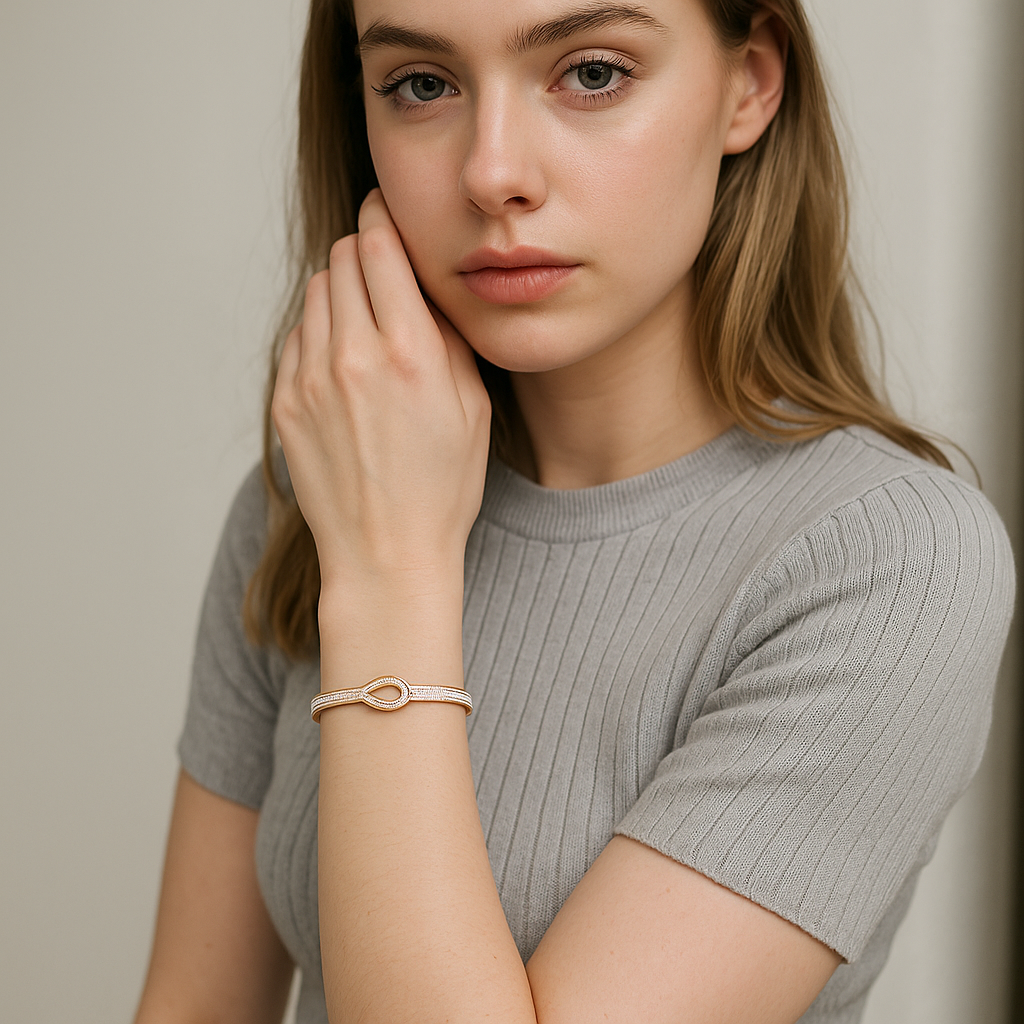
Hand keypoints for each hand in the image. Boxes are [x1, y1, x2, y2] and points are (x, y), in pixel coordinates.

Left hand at [271, 190, 491, 595]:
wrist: (385, 555)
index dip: (383, 217)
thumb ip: (447, 336)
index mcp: (409, 352)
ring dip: (342, 293)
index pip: (379, 245)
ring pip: (316, 294)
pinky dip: (319, 335)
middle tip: (386, 274)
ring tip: (368, 328)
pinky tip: (345, 367)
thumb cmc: (441, 489)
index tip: (388, 213)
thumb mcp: (473, 407)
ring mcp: (310, 379)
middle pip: (342, 257)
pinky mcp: (285, 403)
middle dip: (365, 253)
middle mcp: (352, 356)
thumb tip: (423, 289)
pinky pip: (296, 338)